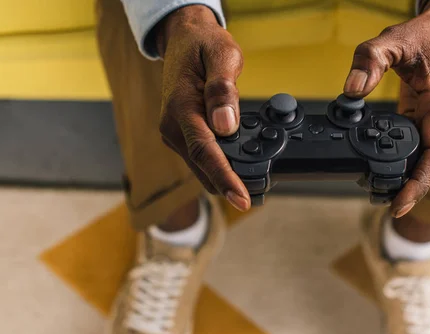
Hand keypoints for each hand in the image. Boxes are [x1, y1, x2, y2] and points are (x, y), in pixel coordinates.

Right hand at [155, 5, 249, 210]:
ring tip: (253, 180)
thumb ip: (223, 90)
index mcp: (181, 107)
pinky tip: (238, 165)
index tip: (242, 198)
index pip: (204, 151)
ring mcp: (174, 133)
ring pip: (200, 166)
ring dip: (223, 175)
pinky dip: (219, 164)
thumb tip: (226, 125)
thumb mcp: (222, 56)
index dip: (225, 178)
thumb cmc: (203, 45)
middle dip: (228, 185)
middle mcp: (172, 126)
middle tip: (256, 197)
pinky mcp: (181, 136)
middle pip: (202, 167)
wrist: (184, 39)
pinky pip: (201, 157)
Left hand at [343, 0, 429, 217]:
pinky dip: (396, 163)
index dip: (418, 185)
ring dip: (402, 180)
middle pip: (427, 168)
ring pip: (419, 162)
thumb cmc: (427, 37)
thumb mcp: (395, 40)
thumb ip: (370, 61)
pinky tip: (377, 171)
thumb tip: (350, 91)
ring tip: (375, 193)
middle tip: (378, 203)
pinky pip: (411, 151)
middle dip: (406, 189)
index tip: (399, 204)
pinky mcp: (422, 124)